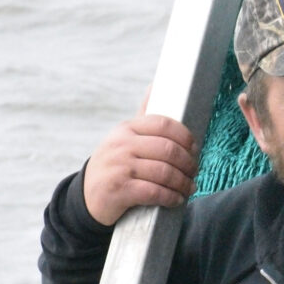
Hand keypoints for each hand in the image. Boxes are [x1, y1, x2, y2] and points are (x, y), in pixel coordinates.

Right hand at [83, 103, 199, 225]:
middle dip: (188, 163)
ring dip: (183, 182)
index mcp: (126, 128)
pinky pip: (154, 192)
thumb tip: (156, 84)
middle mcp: (121, 145)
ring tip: (189, 187)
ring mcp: (119, 167)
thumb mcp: (124, 138)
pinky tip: (177, 199)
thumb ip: (142, 116)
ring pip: (164, 172)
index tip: (195, 149)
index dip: (185, 137)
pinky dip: (171, 197)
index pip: (164, 124)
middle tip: (194, 172)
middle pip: (168, 150)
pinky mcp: (119, 190)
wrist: (88, 197)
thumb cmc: (115, 165)